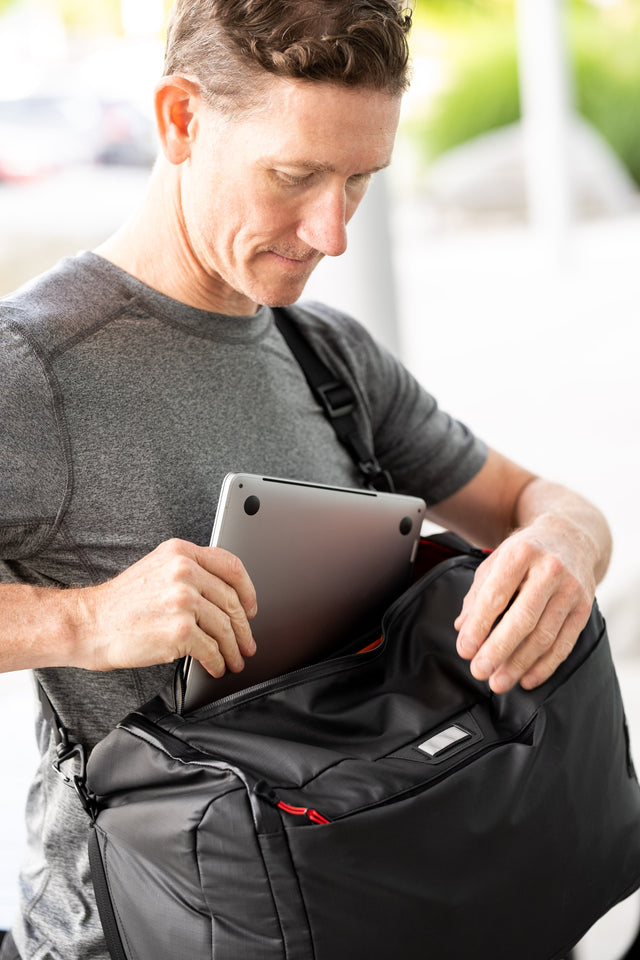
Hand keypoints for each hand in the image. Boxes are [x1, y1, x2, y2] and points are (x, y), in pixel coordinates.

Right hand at [73, 539, 257, 676]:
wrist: (90, 624)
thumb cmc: (122, 603)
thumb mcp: (157, 569)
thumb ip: (190, 571)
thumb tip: (227, 595)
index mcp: (181, 553)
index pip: (231, 566)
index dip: (248, 591)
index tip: (251, 608)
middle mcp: (184, 572)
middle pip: (232, 601)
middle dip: (244, 628)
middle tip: (247, 643)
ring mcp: (183, 601)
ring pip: (224, 627)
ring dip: (233, 649)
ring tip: (234, 659)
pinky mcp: (180, 631)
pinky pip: (211, 649)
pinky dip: (217, 661)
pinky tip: (215, 666)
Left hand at [454, 516, 595, 692]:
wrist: (570, 537)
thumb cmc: (525, 553)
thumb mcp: (495, 562)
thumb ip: (477, 594)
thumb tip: (462, 628)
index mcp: (520, 554)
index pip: (496, 596)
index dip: (479, 626)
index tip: (465, 650)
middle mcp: (549, 570)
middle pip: (523, 620)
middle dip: (498, 651)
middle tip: (479, 672)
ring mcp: (571, 589)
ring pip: (544, 636)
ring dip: (519, 664)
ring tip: (499, 681)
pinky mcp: (584, 608)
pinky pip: (564, 643)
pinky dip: (545, 665)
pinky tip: (527, 679)